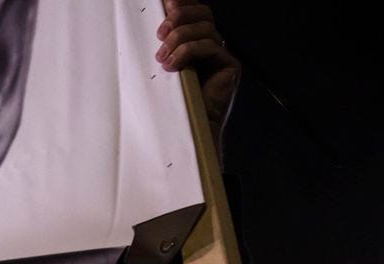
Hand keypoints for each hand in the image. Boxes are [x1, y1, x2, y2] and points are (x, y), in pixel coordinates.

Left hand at [156, 0, 240, 144]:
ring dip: (178, 39)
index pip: (195, 13)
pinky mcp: (230, 66)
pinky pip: (209, 46)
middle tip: (160, 33)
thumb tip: (154, 28)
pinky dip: (186, 52)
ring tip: (162, 58)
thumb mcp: (163, 68)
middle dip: (179, 17)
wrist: (190, 131)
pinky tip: (172, 66)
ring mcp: (223, 55)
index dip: (184, 3)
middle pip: (203, 13)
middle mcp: (214, 46)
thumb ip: (164, 47)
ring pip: (203, 29)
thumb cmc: (174, 103)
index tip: (165, 1)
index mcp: (198, 43)